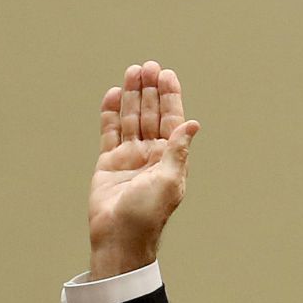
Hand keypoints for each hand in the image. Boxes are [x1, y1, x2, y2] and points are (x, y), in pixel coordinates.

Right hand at [87, 61, 199, 278]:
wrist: (119, 236)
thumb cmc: (148, 213)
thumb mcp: (169, 180)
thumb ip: (178, 150)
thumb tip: (194, 124)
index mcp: (170, 158)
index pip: (171, 120)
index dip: (170, 97)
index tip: (167, 75)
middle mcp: (152, 154)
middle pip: (151, 114)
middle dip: (150, 90)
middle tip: (149, 66)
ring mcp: (130, 157)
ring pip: (131, 118)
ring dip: (132, 95)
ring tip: (132, 71)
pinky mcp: (109, 162)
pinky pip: (110, 131)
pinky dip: (110, 113)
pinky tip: (113, 94)